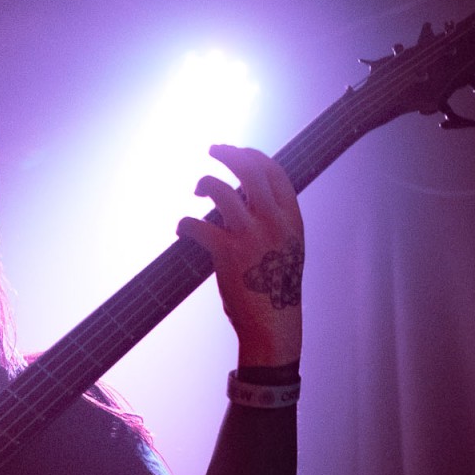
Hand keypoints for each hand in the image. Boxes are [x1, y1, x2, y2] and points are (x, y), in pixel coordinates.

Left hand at [177, 145, 304, 366]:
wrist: (274, 325)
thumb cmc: (276, 288)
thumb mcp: (287, 248)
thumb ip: (273, 221)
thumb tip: (247, 196)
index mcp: (292, 219)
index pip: (275, 172)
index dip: (254, 156)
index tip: (238, 152)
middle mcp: (273, 222)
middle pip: (249, 170)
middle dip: (228, 153)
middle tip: (213, 149)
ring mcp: (250, 236)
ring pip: (220, 190)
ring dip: (204, 182)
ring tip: (197, 190)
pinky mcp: (226, 252)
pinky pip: (198, 224)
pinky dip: (185, 223)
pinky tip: (182, 228)